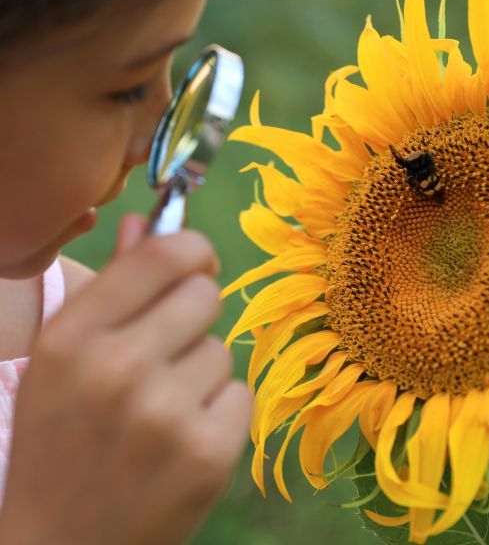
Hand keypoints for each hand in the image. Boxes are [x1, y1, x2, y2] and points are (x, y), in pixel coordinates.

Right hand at [0, 214, 251, 544]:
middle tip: (165, 352)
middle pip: (205, 293)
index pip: (162, 254)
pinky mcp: (209, 453)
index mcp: (73, 337)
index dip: (191, 248)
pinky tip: (182, 440)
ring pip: (223, 349)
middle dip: (192, 315)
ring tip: (161, 410)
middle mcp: (118, 369)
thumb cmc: (61, 442)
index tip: (195, 262)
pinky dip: (219, 412)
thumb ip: (111, 284)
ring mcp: (166, 414)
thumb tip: (145, 223)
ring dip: (200, 372)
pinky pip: (240, 394)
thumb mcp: (65, 360)